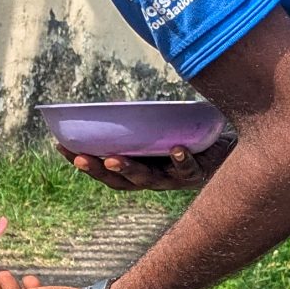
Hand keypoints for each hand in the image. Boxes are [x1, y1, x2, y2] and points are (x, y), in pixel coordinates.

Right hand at [61, 134, 232, 190]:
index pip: (104, 170)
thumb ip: (138, 123)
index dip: (82, 161)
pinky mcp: (197, 172)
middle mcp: (152, 178)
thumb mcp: (158, 129)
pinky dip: (181, 160)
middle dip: (99, 170)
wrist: (228, 149)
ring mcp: (173, 179)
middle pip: (121, 181)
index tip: (61, 146)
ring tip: (115, 158)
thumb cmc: (187, 136)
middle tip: (82, 158)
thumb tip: (114, 106)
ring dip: (130, 170)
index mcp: (139, 168)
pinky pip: (188, 170)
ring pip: (148, 180)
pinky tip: (175, 149)